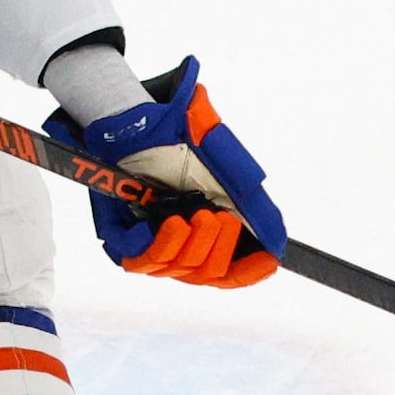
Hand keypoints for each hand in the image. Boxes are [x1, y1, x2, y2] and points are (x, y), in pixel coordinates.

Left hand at [46, 57, 284, 287]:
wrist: (137, 120)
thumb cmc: (182, 143)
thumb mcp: (228, 172)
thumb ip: (255, 209)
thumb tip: (277, 243)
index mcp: (205, 234)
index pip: (227, 274)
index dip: (248, 272)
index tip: (266, 260)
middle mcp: (177, 242)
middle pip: (205, 274)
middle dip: (219, 248)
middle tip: (220, 218)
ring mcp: (147, 241)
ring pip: (175, 267)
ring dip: (193, 243)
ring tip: (199, 215)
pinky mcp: (117, 236)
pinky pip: (137, 258)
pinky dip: (158, 243)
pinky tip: (171, 221)